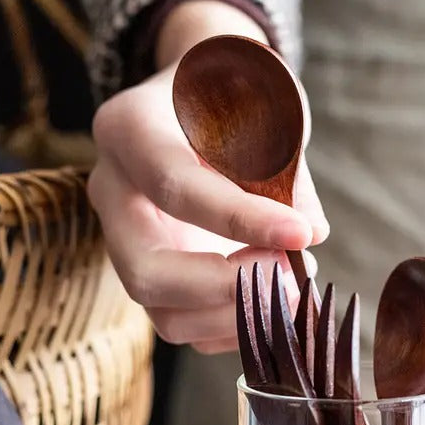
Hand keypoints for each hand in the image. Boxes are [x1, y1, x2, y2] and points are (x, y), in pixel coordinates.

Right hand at [87, 8, 327, 353]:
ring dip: (237, 315)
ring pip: (163, 311)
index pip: (176, 187)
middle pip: (146, 270)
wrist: (198, 106)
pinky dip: (235, 328)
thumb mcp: (258, 103)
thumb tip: (311, 233)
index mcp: (128, 131)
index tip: (300, 235)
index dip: (240, 219)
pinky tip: (273, 302)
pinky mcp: (152, 276)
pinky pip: (185, 325)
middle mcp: (113, 193)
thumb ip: (284, 164)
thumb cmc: (231, 96)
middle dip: (225, 287)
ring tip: (291, 286)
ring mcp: (127, 243)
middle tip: (289, 275)